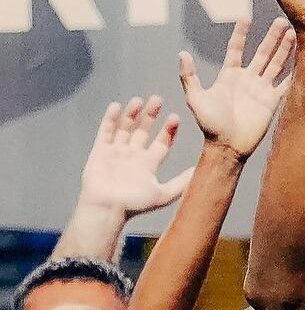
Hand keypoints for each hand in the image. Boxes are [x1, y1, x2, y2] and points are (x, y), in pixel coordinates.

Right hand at [77, 95, 192, 219]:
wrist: (106, 209)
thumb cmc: (134, 205)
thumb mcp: (163, 194)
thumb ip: (181, 182)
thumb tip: (200, 172)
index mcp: (148, 164)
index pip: (161, 143)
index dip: (168, 130)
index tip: (175, 117)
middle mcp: (133, 156)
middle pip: (143, 131)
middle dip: (151, 116)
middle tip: (158, 100)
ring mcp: (116, 152)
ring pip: (126, 128)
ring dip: (132, 114)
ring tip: (140, 100)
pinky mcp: (100, 152)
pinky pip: (106, 131)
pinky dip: (110, 119)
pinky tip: (117, 106)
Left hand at [179, 19, 293, 159]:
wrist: (227, 147)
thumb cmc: (210, 125)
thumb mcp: (196, 98)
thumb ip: (189, 76)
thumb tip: (182, 53)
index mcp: (229, 76)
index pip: (236, 49)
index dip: (241, 34)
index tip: (246, 17)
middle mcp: (247, 79)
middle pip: (262, 53)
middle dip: (272, 37)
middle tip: (281, 21)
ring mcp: (261, 90)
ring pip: (276, 64)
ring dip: (285, 49)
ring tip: (293, 33)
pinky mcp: (272, 102)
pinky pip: (286, 84)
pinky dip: (295, 73)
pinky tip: (304, 61)